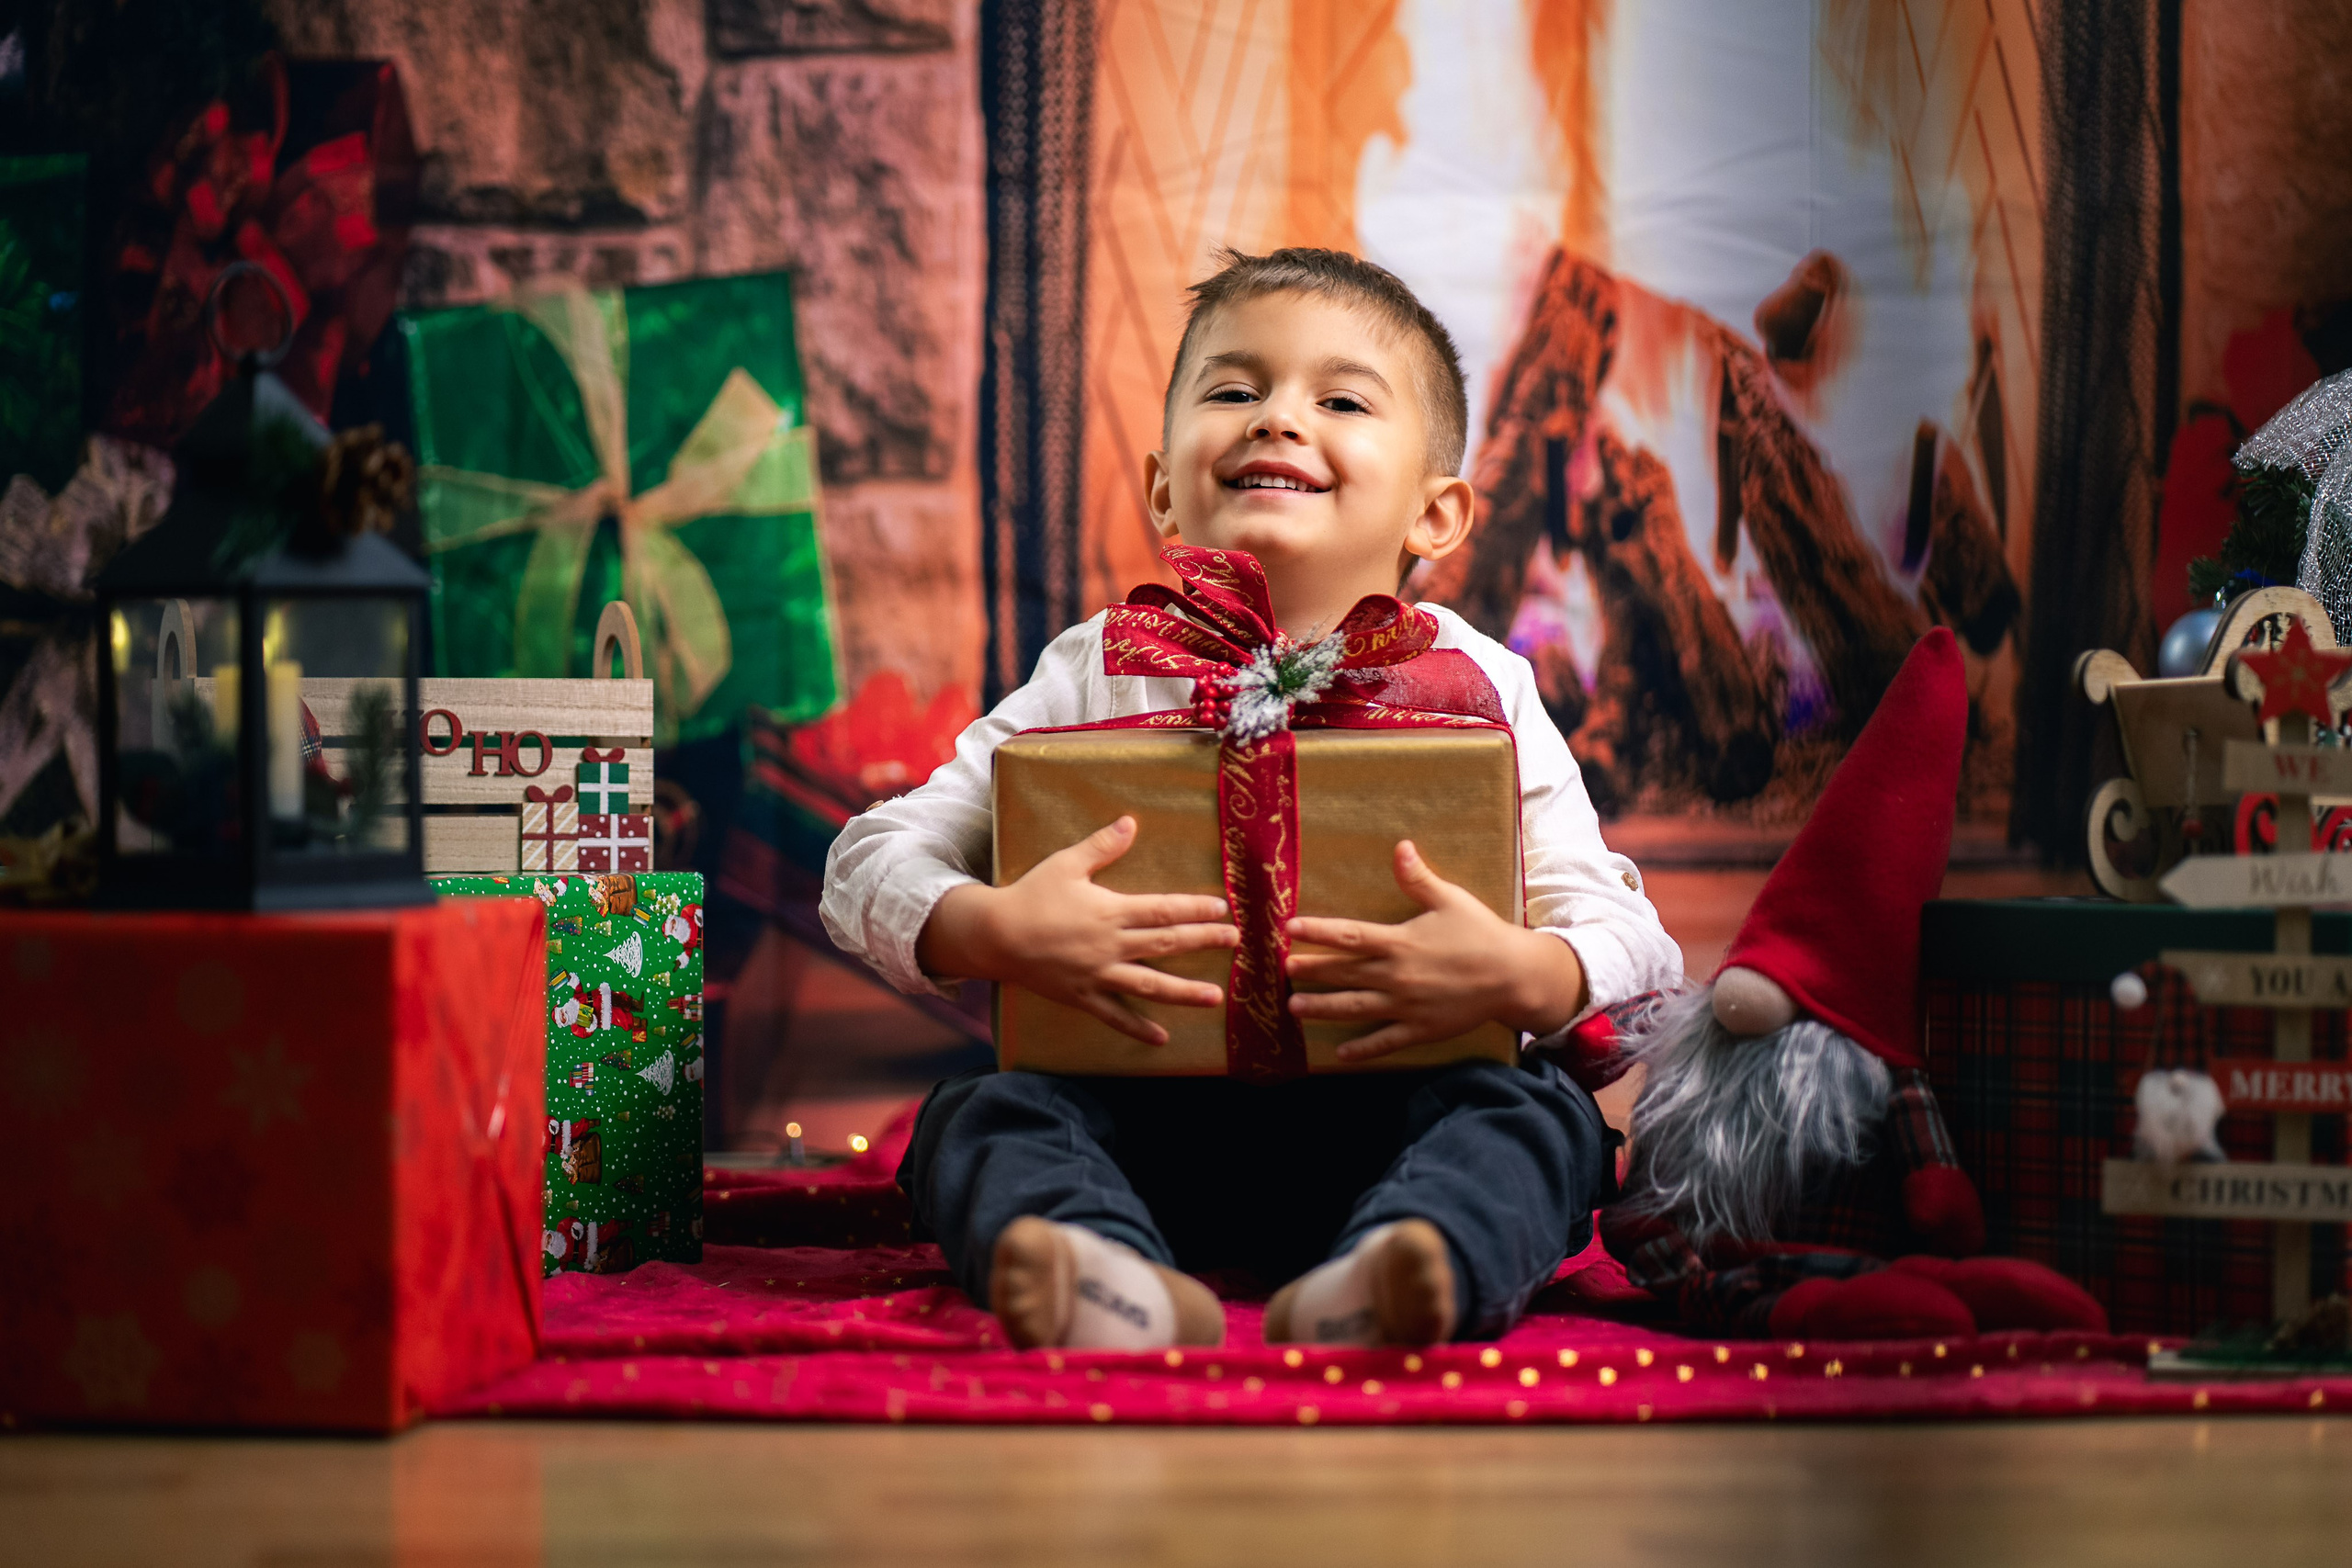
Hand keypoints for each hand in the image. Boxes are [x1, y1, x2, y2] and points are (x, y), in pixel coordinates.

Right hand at [918, 816, 1238, 1044]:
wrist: (994, 935)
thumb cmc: (1031, 896)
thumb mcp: (1066, 864)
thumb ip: (1102, 846)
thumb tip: (1131, 822)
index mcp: (1110, 911)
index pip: (1162, 910)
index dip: (1194, 909)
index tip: (1223, 908)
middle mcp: (1110, 945)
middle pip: (1166, 944)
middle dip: (1204, 942)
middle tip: (1236, 941)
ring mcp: (1098, 975)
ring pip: (1150, 986)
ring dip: (1185, 993)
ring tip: (1217, 997)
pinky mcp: (1083, 997)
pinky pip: (1115, 1016)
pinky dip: (1138, 1029)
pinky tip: (1162, 1039)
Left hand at [1285, 839, 1587, 1062]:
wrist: (1512, 976)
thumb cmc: (1480, 933)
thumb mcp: (1450, 899)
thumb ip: (1419, 878)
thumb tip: (1400, 846)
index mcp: (1399, 942)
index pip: (1349, 936)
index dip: (1317, 931)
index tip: (1289, 928)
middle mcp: (1396, 975)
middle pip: (1344, 973)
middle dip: (1311, 971)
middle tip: (1282, 970)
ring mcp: (1405, 1006)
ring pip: (1355, 1008)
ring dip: (1322, 1008)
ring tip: (1294, 1007)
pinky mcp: (1420, 1029)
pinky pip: (1385, 1041)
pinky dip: (1362, 1049)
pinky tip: (1340, 1053)